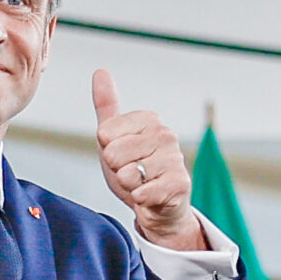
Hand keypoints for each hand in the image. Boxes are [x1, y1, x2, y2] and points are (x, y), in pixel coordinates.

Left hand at [92, 69, 204, 249]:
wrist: (159, 207)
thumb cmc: (136, 171)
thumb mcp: (114, 138)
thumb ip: (108, 106)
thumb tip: (100, 72)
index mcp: (150, 120)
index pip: (105, 134)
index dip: (108, 151)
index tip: (123, 157)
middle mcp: (166, 134)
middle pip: (113, 154)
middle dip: (117, 170)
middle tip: (133, 174)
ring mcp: (175, 159)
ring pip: (126, 175)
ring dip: (130, 186)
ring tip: (143, 184)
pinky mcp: (180, 184)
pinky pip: (142, 193)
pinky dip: (141, 200)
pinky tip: (151, 196)